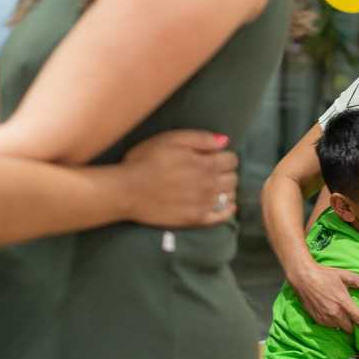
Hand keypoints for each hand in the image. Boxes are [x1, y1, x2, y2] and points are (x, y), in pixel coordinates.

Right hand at [121, 130, 237, 227]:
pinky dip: (228, 210)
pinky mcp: (194, 219)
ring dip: (226, 189)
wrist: (125, 190)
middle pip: (233, 178)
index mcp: (206, 164)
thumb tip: (225, 141)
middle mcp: (209, 185)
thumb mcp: (170, 139)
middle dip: (227, 171)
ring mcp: (203, 204)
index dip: (224, 156)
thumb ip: (200, 138)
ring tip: (214, 185)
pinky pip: (221, 217)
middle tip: (213, 170)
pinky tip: (228, 205)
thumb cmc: (145, 160)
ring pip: (229, 196)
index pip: (232, 160)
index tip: (213, 156)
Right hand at [287, 260, 358, 336]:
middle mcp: (335, 314)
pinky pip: (331, 325)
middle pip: (352, 329)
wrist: (303, 278)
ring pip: (341, 327)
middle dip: (357, 327)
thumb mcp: (345, 275)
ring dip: (345, 323)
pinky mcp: (318, 320)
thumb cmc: (326, 275)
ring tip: (344, 313)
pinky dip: (335, 321)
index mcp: (344, 304)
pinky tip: (334, 311)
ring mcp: (325, 319)